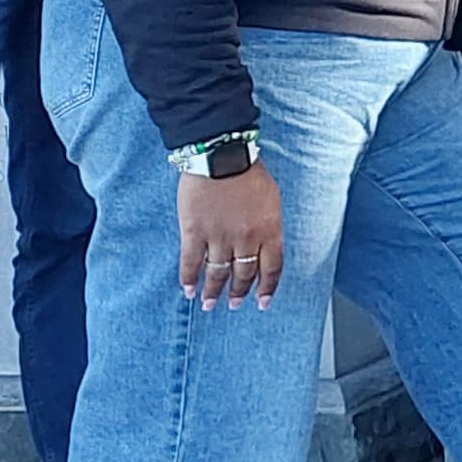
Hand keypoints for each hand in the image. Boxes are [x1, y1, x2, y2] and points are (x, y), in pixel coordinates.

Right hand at [177, 163, 288, 309]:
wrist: (221, 157)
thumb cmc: (249, 173)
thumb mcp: (272, 200)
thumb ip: (269, 225)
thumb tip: (265, 244)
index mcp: (270, 231)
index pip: (271, 268)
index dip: (267, 288)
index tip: (263, 302)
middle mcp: (246, 239)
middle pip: (244, 274)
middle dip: (239, 292)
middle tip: (234, 304)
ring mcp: (219, 237)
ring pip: (218, 273)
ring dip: (214, 291)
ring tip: (210, 304)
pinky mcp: (195, 232)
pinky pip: (191, 262)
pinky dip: (189, 278)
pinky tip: (189, 290)